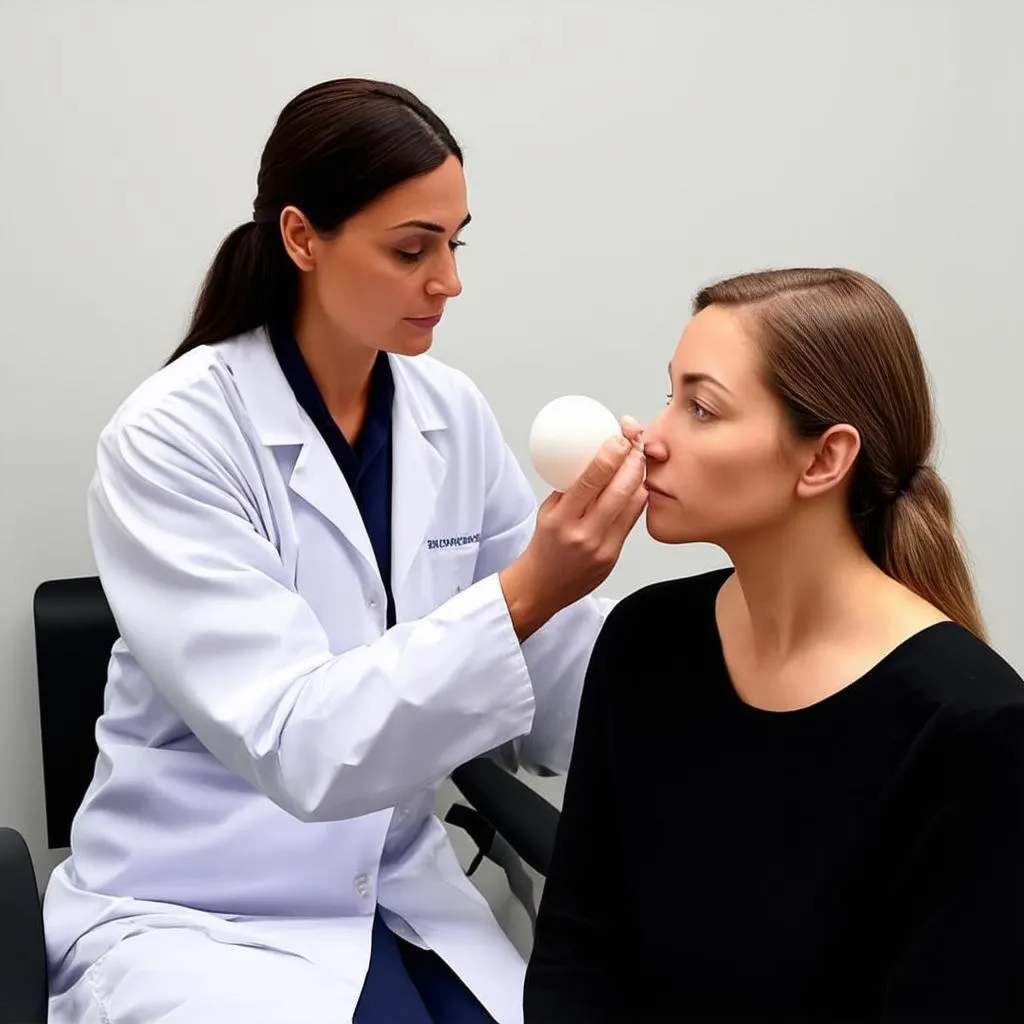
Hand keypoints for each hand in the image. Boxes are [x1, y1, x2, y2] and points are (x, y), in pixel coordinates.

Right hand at [500, 432, 647, 640]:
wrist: (543, 586)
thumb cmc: (544, 546)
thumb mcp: (548, 511)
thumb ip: (570, 487)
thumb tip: (593, 456)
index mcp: (561, 518)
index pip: (591, 479)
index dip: (611, 454)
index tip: (619, 438)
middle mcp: (583, 533)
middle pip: (620, 490)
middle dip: (633, 461)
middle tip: (636, 444)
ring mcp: (601, 547)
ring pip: (633, 504)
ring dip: (639, 478)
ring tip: (638, 461)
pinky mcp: (614, 556)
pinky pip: (632, 520)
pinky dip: (637, 499)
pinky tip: (636, 487)